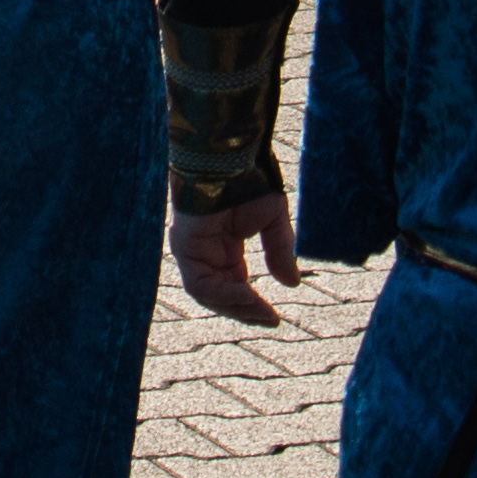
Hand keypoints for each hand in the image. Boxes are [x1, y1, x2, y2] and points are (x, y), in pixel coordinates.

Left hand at [170, 191, 296, 325]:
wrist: (230, 156)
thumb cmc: (249, 179)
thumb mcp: (272, 221)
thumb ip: (279, 252)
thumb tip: (291, 284)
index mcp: (222, 247)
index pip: (233, 286)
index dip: (253, 305)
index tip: (276, 318)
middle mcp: (205, 252)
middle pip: (219, 296)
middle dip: (245, 312)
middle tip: (271, 321)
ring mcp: (191, 251)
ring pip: (208, 295)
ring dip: (236, 307)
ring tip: (262, 312)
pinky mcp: (184, 246)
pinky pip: (201, 284)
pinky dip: (225, 294)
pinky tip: (249, 296)